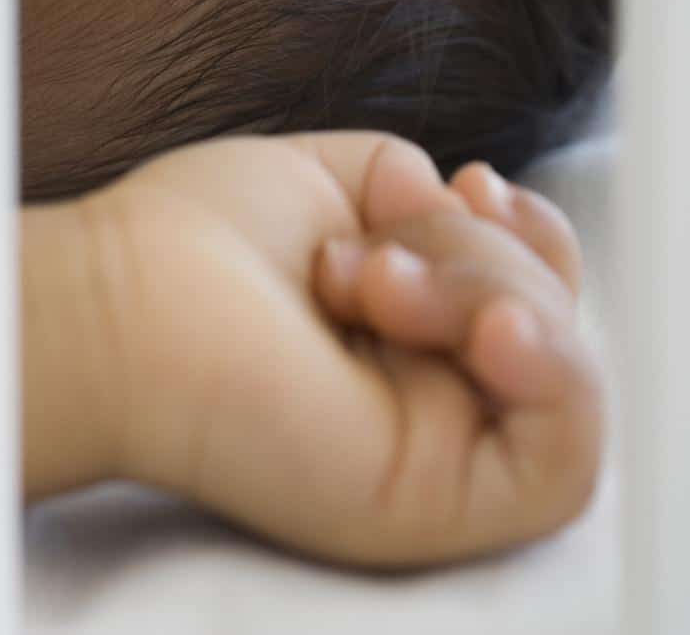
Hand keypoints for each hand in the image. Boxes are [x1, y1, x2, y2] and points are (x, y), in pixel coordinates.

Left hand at [79, 132, 599, 566]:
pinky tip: (484, 329)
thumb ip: (411, 186)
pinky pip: (566, 462)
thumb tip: (468, 196)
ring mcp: (437, 460)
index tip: (473, 181)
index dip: (529, 235)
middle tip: (376, 251)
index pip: (531, 296)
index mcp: (408, 335)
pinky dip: (551, 376)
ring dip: (493, 295)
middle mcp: (429, 402)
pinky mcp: (437, 508)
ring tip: (374, 282)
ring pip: (565, 381)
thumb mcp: (326, 182)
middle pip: (556, 327)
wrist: (123, 302)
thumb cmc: (188, 245)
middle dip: (490, 255)